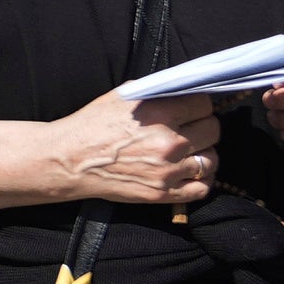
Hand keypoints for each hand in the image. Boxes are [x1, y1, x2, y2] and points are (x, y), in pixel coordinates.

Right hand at [50, 87, 220, 211]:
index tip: (193, 108)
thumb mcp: (123, 96)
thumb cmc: (92, 125)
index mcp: (159, 113)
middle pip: (213, 130)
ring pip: (211, 159)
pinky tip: (193, 172)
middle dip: (204, 125)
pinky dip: (202, 179)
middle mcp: (168, 142)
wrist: (70, 161)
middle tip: (192, 127)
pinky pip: (202, 188)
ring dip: (205, 152)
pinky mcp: (163, 194)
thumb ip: (157, 92)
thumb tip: (183, 90)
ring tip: (192, 150)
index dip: (199, 104)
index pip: (205, 104)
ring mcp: (168, 171)